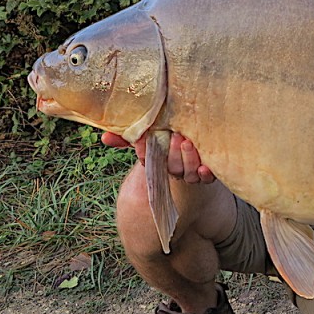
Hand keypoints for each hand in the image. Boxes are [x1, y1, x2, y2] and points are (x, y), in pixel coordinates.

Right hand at [101, 131, 215, 183]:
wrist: (194, 140)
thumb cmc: (167, 137)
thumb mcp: (149, 135)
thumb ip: (128, 136)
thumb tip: (104, 137)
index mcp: (159, 161)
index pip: (148, 160)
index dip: (144, 153)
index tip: (143, 141)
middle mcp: (175, 169)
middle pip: (171, 168)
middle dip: (171, 154)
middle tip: (174, 136)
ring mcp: (191, 172)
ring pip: (188, 173)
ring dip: (188, 160)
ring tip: (187, 143)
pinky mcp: (208, 172)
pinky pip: (207, 178)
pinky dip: (206, 174)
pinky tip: (205, 167)